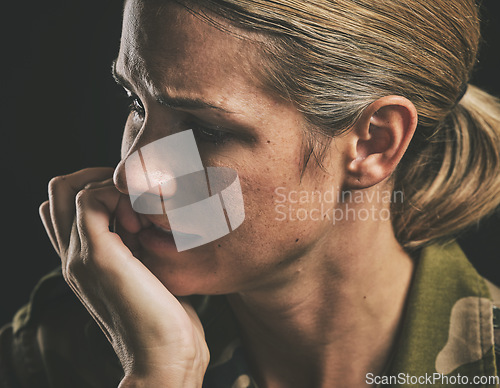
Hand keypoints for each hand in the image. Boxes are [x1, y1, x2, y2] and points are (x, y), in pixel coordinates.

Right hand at [39, 168, 209, 386]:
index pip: (64, 208)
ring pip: (68, 188)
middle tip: (133, 196)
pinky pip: (89, 199)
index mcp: (83, 260)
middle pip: (58, 191)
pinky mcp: (97, 256)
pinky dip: (117, 195)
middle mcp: (72, 255)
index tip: (133, 201)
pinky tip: (141, 220)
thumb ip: (137, 246)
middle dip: (97, 177)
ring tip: (140, 214)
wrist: (167, 355)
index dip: (95, 189)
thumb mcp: (147, 272)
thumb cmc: (166, 317)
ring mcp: (79, 256)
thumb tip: (147, 218)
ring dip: (109, 186)